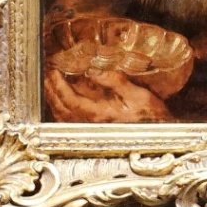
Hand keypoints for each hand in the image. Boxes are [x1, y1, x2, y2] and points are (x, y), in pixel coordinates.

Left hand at [43, 66, 170, 122]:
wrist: (160, 137)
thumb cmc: (152, 117)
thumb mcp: (137, 94)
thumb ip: (114, 80)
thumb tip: (93, 69)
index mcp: (100, 114)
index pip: (69, 99)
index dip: (58, 84)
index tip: (53, 70)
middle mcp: (92, 125)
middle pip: (60, 108)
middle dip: (50, 90)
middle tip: (46, 74)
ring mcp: (92, 129)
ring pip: (62, 116)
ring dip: (53, 100)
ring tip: (50, 84)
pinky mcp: (95, 131)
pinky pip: (69, 121)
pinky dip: (61, 109)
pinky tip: (61, 100)